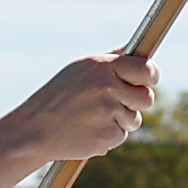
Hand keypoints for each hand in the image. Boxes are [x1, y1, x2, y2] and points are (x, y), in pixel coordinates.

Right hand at [12, 56, 159, 170]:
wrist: (35, 128)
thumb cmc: (59, 96)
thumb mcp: (81, 70)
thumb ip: (111, 61)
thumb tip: (135, 50)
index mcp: (102, 67)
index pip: (146, 69)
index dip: (151, 76)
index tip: (149, 80)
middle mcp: (107, 87)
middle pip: (147, 98)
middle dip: (137, 103)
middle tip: (118, 102)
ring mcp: (108, 112)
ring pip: (135, 119)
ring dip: (121, 120)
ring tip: (93, 117)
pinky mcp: (107, 136)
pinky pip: (121, 135)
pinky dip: (109, 135)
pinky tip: (88, 129)